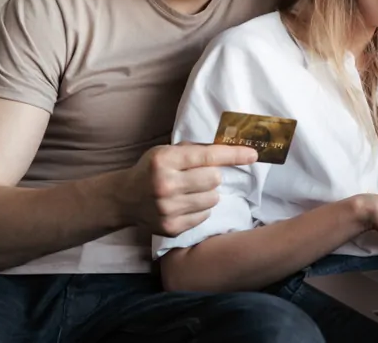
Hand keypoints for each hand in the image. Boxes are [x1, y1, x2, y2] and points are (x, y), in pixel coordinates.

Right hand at [118, 142, 257, 235]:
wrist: (124, 198)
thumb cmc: (151, 170)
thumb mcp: (167, 152)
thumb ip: (196, 151)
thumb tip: (233, 149)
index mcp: (164, 160)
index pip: (208, 156)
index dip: (233, 155)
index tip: (253, 155)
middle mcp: (165, 185)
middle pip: (214, 179)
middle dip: (212, 176)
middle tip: (198, 176)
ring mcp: (168, 209)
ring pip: (213, 199)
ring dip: (208, 193)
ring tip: (190, 191)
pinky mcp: (171, 228)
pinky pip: (205, 215)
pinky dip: (200, 209)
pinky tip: (184, 204)